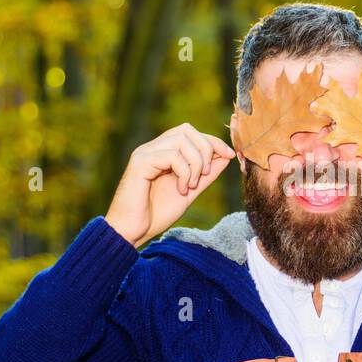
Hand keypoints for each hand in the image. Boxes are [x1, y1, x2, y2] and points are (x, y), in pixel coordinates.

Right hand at [106, 123, 235, 247]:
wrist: (132, 232)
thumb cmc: (155, 214)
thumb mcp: (189, 192)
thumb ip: (205, 175)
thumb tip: (226, 156)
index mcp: (162, 153)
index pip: (190, 133)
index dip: (213, 141)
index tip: (230, 155)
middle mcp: (152, 148)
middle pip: (187, 129)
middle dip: (205, 149)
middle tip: (205, 174)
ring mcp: (145, 153)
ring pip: (181, 140)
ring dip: (195, 163)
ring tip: (191, 185)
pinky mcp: (140, 162)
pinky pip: (171, 155)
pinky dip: (183, 172)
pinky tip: (181, 190)